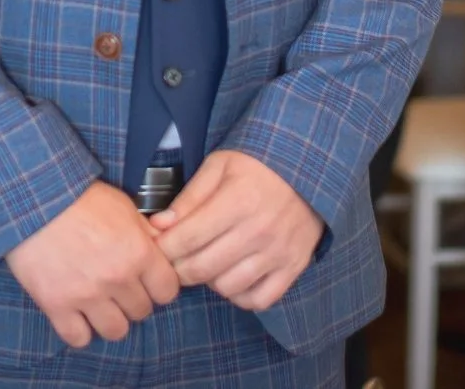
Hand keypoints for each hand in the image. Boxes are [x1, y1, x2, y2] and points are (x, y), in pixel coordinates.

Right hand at [3, 181, 179, 346]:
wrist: (32, 197)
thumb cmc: (78, 196)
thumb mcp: (121, 204)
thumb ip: (146, 229)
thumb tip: (166, 237)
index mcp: (138, 251)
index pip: (167, 292)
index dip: (158, 286)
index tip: (145, 281)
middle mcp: (117, 277)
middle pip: (142, 312)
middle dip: (132, 300)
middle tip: (117, 287)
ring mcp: (86, 294)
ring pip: (116, 331)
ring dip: (109, 319)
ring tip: (98, 304)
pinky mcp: (56, 304)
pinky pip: (78, 337)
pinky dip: (79, 329)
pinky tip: (75, 313)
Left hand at [152, 150, 324, 312]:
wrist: (308, 168)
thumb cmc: (257, 165)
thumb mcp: (219, 166)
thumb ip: (188, 198)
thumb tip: (158, 226)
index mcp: (237, 202)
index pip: (187, 239)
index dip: (163, 248)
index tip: (156, 247)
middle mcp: (258, 231)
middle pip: (202, 268)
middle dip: (178, 268)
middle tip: (174, 261)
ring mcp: (278, 253)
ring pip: (227, 287)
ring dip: (209, 281)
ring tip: (206, 264)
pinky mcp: (294, 267)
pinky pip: (259, 299)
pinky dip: (240, 295)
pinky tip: (233, 277)